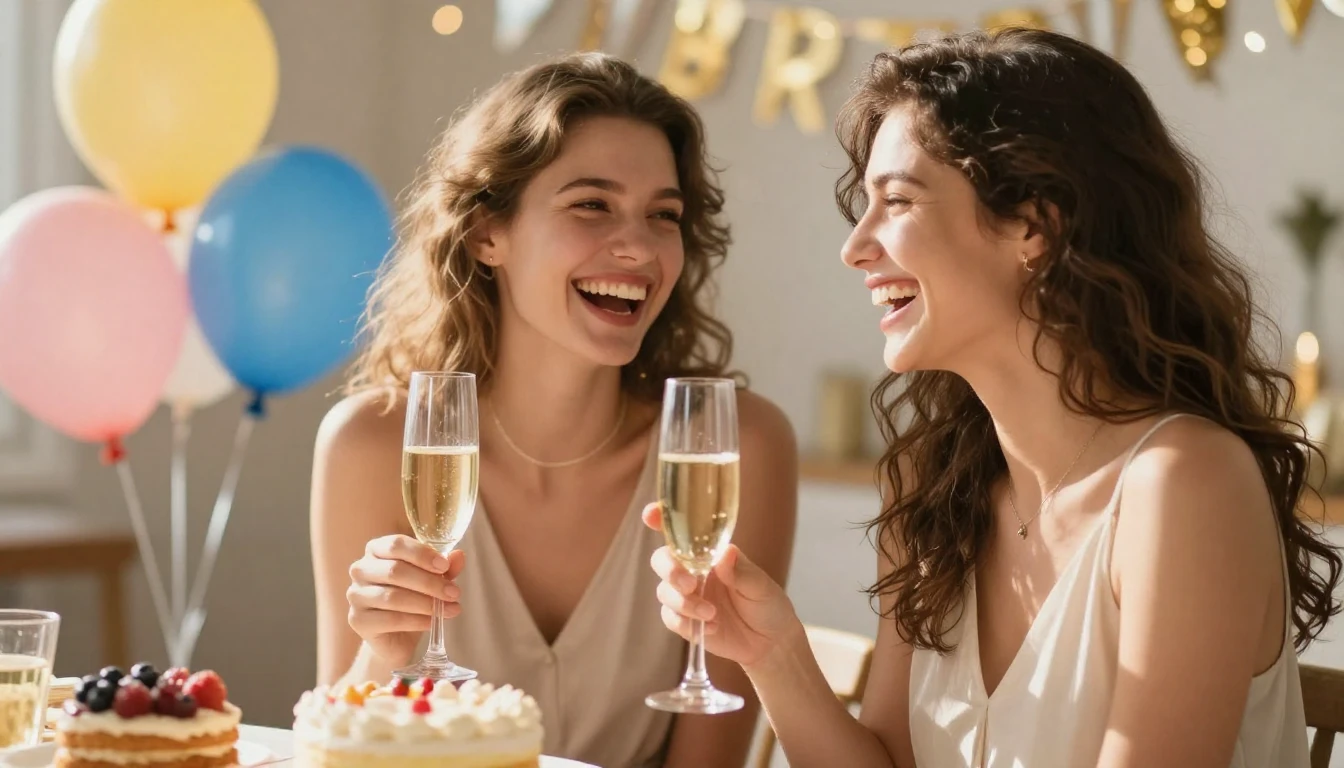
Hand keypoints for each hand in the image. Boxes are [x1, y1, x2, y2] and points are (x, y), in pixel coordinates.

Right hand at [347, 535, 464, 664]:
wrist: (395, 637)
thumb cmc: (411, 599)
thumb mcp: (431, 580)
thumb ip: (444, 567)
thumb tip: (458, 555)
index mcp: (376, 550)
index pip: (396, 544)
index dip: (422, 554)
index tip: (445, 566)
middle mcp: (361, 569)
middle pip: (395, 571)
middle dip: (429, 583)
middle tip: (454, 593)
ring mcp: (356, 595)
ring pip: (393, 597)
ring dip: (426, 603)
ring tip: (450, 609)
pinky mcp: (358, 620)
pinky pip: (391, 619)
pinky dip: (416, 620)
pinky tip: (432, 622)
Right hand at [643, 503, 798, 668]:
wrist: (771, 642)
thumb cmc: (767, 604)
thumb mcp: (760, 586)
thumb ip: (741, 571)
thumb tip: (726, 552)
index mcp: (710, 554)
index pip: (681, 532)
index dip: (661, 519)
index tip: (651, 514)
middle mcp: (694, 571)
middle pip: (662, 561)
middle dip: (670, 570)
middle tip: (690, 584)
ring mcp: (687, 596)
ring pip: (664, 592)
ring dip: (683, 602)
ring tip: (711, 613)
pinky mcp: (686, 622)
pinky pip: (671, 618)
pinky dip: (687, 623)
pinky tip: (712, 627)